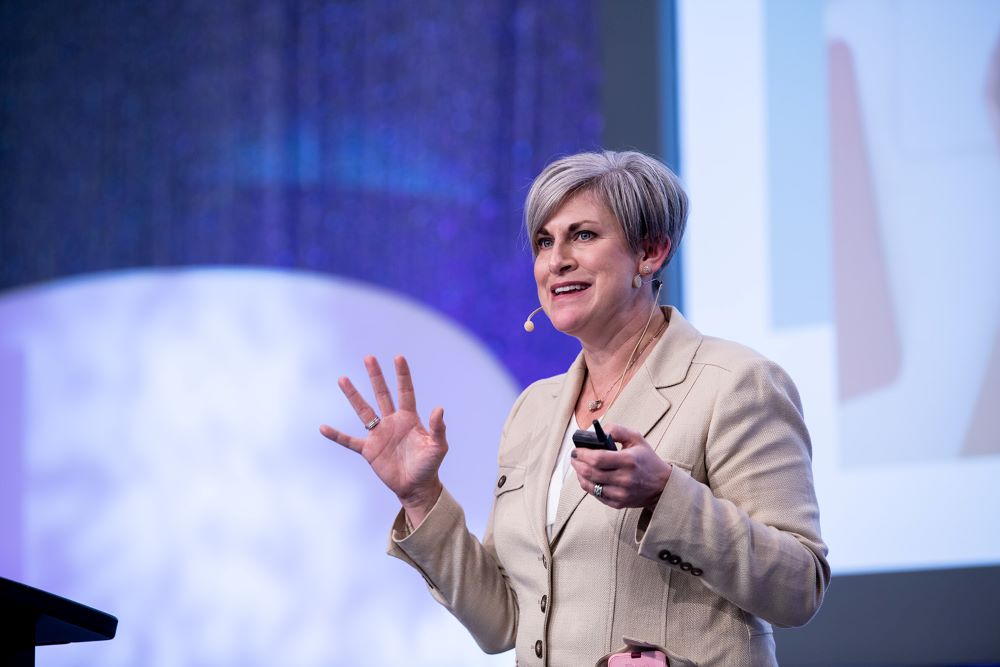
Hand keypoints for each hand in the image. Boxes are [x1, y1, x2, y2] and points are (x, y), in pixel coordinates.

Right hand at [320, 355, 445, 524]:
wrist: (416, 487)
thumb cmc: (429, 465)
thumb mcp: (438, 446)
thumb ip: (438, 428)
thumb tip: (439, 409)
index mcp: (409, 418)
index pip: (405, 392)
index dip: (402, 375)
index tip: (398, 357)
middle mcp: (392, 422)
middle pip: (382, 394)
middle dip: (376, 376)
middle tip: (369, 357)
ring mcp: (378, 435)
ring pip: (363, 411)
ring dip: (353, 395)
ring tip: (343, 378)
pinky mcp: (369, 450)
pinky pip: (349, 440)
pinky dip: (336, 435)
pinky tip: (323, 427)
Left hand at [570, 423, 671, 510]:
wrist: (662, 485)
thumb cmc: (647, 459)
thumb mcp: (636, 438)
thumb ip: (617, 430)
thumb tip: (598, 431)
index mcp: (628, 461)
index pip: (597, 459)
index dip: (582, 454)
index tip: (576, 450)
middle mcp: (624, 479)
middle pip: (590, 473)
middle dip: (577, 463)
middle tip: (574, 457)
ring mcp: (621, 493)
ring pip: (590, 485)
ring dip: (579, 475)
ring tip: (579, 466)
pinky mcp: (618, 503)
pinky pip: (596, 495)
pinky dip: (588, 485)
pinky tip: (588, 477)